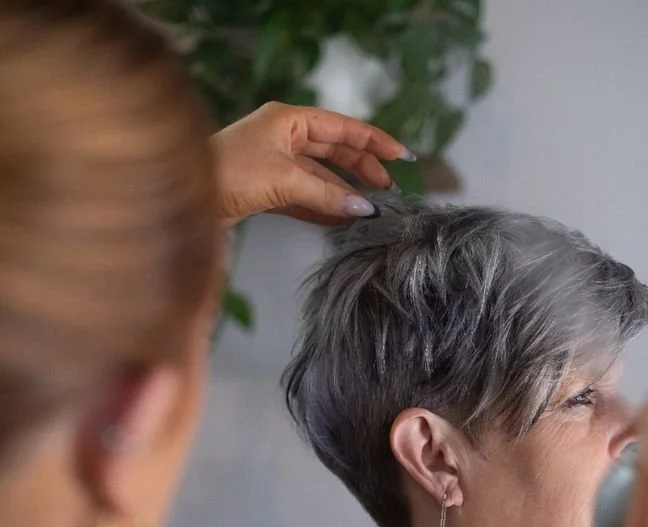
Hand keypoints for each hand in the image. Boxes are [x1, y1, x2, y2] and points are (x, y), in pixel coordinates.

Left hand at [213, 101, 412, 228]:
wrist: (184, 198)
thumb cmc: (229, 174)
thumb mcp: (285, 180)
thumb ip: (326, 195)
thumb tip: (363, 209)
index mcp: (288, 120)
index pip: (341, 128)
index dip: (373, 141)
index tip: (400, 155)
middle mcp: (282, 138)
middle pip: (333, 152)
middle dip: (361, 169)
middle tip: (387, 189)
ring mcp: (273, 165)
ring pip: (319, 178)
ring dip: (343, 194)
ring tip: (369, 211)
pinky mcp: (265, 192)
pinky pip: (304, 198)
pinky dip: (323, 209)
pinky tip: (342, 221)